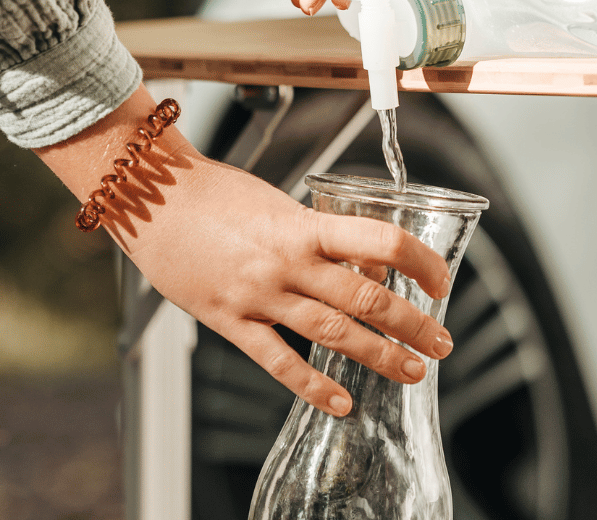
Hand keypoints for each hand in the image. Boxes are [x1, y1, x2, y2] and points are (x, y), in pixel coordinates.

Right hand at [36, 87, 453, 414]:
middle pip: (365, 298)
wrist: (154, 197)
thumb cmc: (216, 194)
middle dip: (412, 324)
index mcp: (305, 225)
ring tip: (412, 371)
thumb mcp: (278, 204)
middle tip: (442, 342)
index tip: (441, 279)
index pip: (381, 242)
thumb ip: (315, 233)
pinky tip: (341, 402)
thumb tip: (357, 258)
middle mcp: (288, 262)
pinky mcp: (230, 321)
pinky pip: (278, 361)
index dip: (419, 262)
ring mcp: (259, 295)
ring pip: (332, 333)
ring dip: (379, 355)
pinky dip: (313, 386)